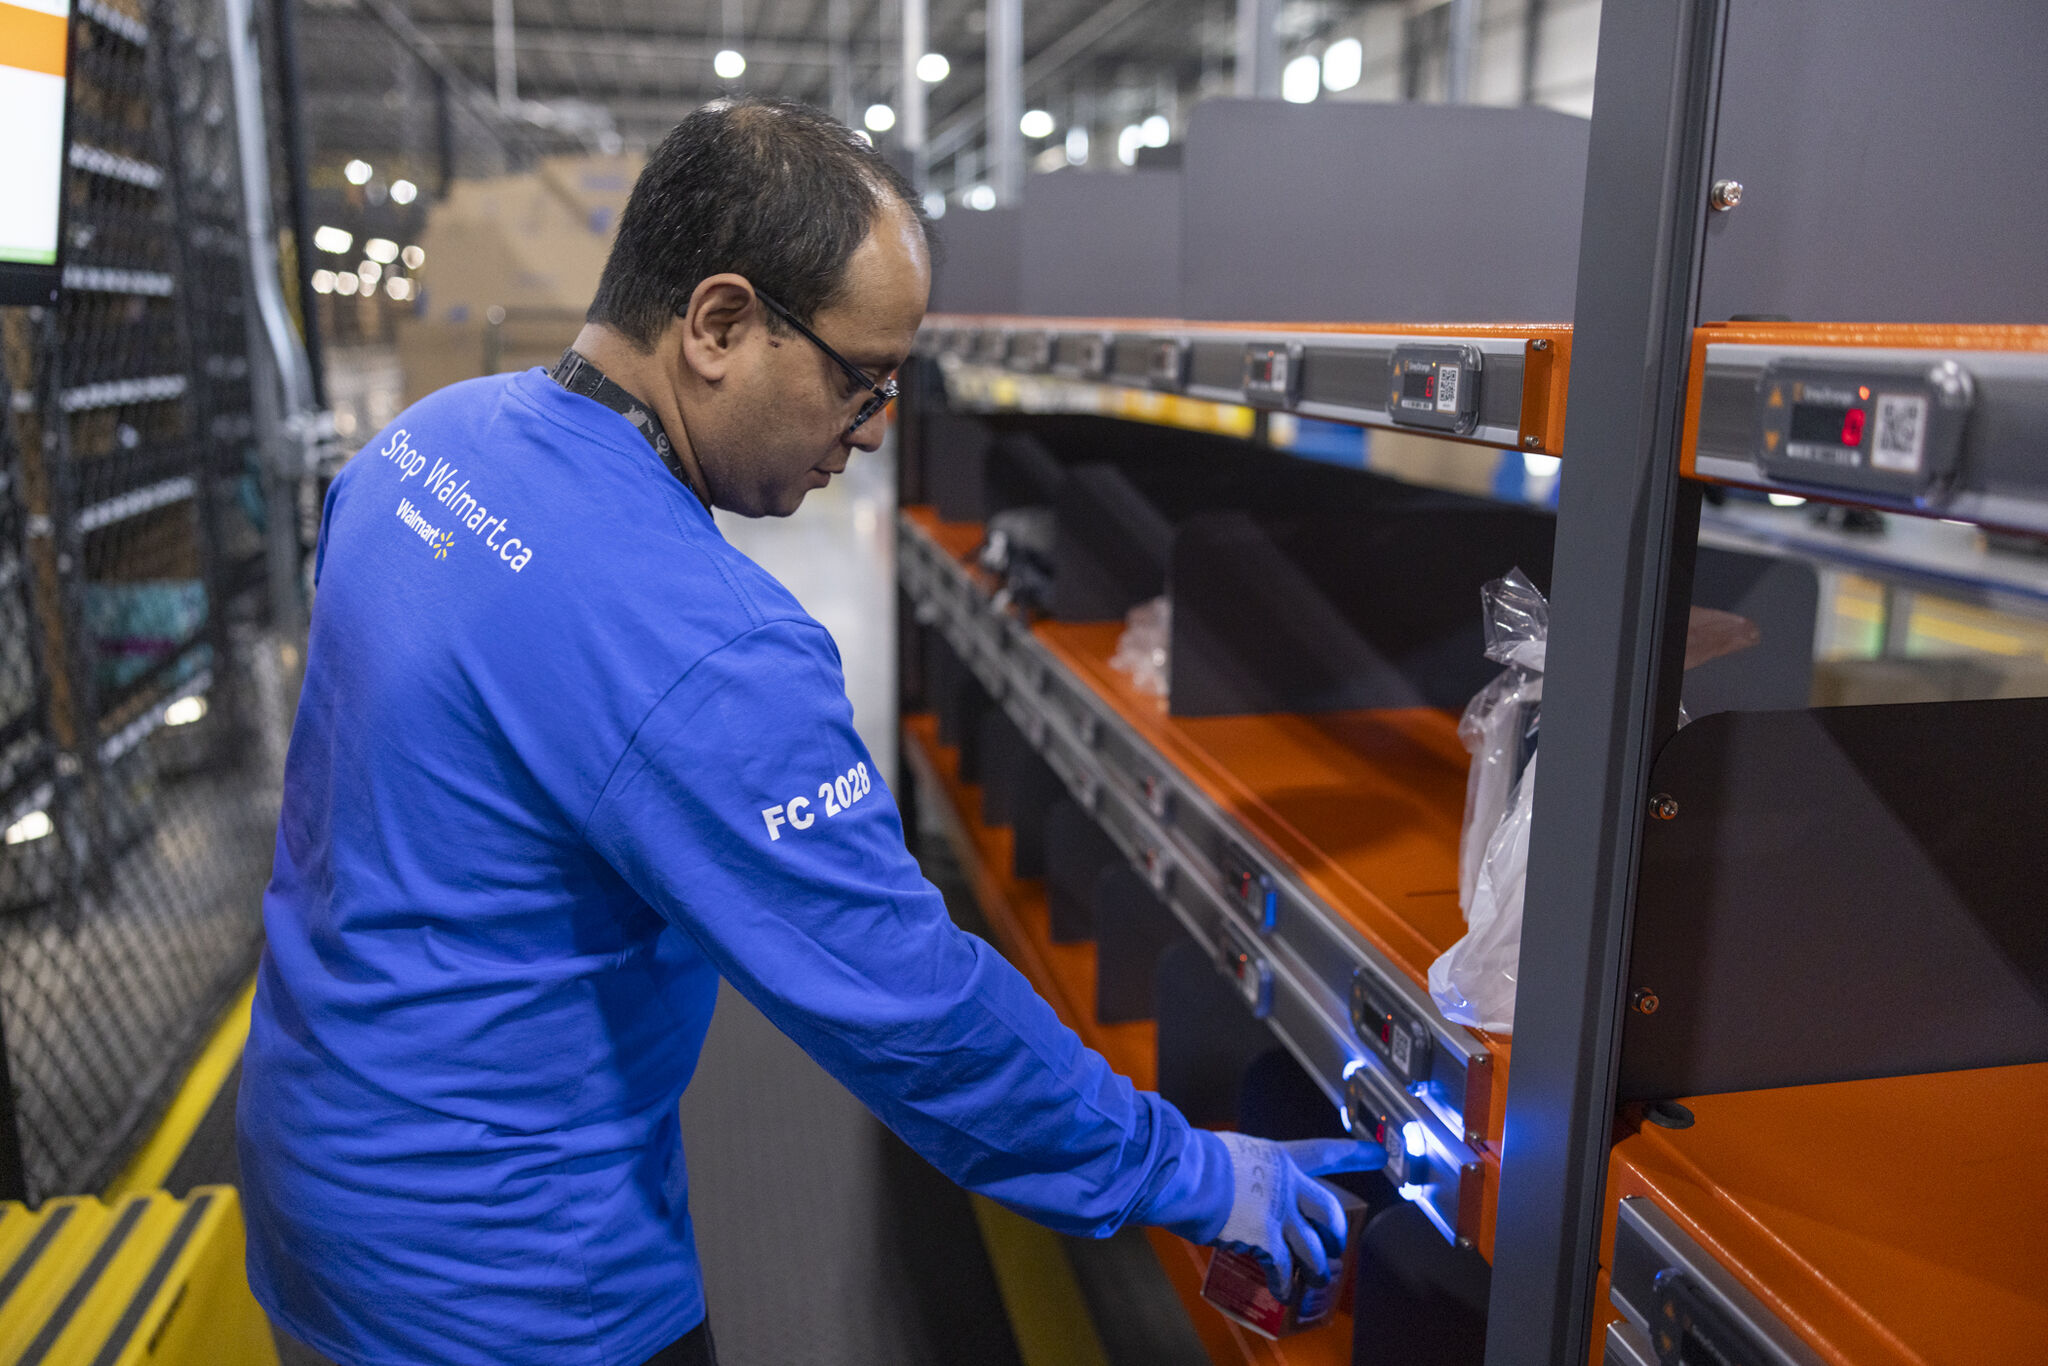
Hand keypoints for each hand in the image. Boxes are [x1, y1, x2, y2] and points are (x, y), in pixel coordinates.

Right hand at [1211, 1134, 1384, 1296]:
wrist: (1188, 1173)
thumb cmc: (1196, 1158)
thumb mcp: (1230, 1152)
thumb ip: (1244, 1169)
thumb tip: (1233, 1183)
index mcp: (1278, 1158)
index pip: (1324, 1153)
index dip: (1354, 1154)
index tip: (1378, 1154)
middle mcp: (1286, 1185)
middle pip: (1329, 1212)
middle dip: (1335, 1234)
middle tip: (1334, 1246)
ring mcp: (1279, 1214)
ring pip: (1314, 1249)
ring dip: (1317, 1269)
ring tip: (1315, 1279)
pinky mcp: (1265, 1241)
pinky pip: (1283, 1269)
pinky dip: (1283, 1284)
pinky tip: (1282, 1292)